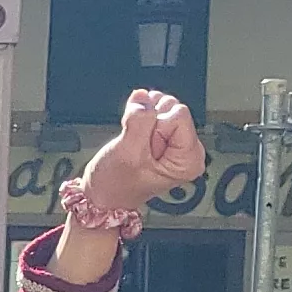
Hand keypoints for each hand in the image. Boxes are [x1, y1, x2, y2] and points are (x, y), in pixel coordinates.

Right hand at [78, 89, 206, 215]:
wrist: (103, 194)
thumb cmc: (116, 185)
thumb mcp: (127, 153)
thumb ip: (139, 121)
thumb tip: (143, 98)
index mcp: (188, 159)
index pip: (179, 115)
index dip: (155, 126)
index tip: (144, 146)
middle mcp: (188, 149)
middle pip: (172, 108)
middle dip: (149, 122)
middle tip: (138, 147)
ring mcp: (176, 141)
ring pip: (161, 106)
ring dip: (142, 120)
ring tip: (135, 144)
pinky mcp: (163, 134)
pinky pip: (153, 108)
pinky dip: (138, 117)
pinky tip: (133, 136)